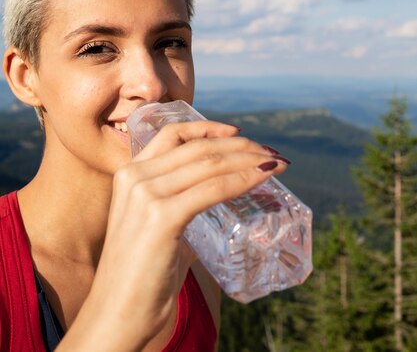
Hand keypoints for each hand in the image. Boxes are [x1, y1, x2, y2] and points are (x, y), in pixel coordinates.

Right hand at [57, 121, 287, 351]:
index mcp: (129, 173)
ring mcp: (146, 194)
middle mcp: (135, 177)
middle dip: (239, 146)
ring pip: (209, 163)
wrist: (116, 315)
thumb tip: (217, 193)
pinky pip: (213, 189)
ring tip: (273, 161)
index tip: (236, 133)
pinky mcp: (161, 217)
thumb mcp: (155, 224)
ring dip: (248, 159)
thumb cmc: (140, 276)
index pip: (172, 134)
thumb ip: (179, 203)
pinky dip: (243, 179)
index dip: (207, 127)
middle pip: (197, 147)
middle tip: (268, 150)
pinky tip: (263, 177)